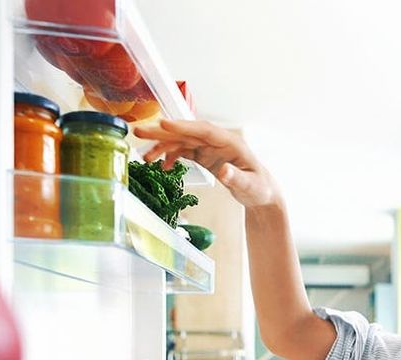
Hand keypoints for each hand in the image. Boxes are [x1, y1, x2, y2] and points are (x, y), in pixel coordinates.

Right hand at [132, 119, 281, 208]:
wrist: (261, 194)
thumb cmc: (260, 188)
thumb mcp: (251, 186)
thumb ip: (237, 178)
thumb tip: (224, 171)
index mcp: (230, 142)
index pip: (204, 130)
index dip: (183, 127)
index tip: (163, 124)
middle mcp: (218, 141)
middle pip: (187, 133)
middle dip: (163, 132)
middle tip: (140, 132)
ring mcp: (210, 148)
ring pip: (182, 141)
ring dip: (163, 147)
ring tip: (145, 157)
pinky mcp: (205, 156)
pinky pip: (184, 152)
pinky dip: (172, 157)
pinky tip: (162, 167)